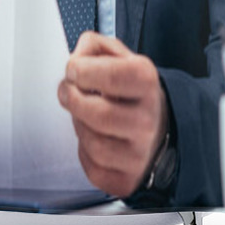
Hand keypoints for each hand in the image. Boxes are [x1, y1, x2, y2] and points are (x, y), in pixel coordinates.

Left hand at [57, 32, 166, 198]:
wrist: (157, 125)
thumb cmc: (129, 89)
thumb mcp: (118, 56)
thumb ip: (93, 45)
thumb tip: (76, 57)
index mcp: (146, 81)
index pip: (112, 76)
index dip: (83, 71)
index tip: (72, 70)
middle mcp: (148, 119)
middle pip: (99, 114)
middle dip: (73, 100)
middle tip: (67, 91)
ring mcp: (141, 152)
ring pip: (93, 144)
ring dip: (79, 126)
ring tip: (84, 115)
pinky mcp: (128, 179)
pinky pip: (93, 168)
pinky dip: (84, 153)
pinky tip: (93, 139)